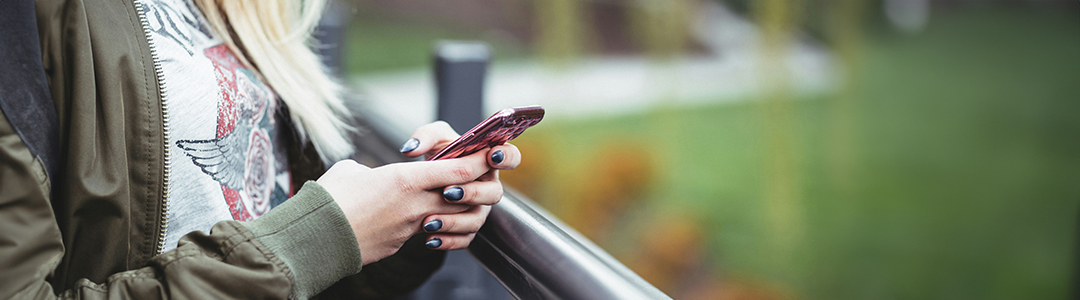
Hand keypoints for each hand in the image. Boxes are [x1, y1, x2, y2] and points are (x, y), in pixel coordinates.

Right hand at [317, 150, 490, 264]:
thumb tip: (374, 177)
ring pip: (450, 216)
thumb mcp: (352, 171)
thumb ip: (374, 170)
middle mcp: (415, 204)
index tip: (490, 153)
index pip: (458, 170)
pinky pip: (428, 233)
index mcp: (405, 179)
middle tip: (475, 175)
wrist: (314, 239)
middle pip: (463, 195)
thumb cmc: (328, 198)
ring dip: (456, 208)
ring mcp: (410, 227)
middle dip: (474, 185)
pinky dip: (433, 226)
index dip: (479, 161)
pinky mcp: (401, 244)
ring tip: (448, 199)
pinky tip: (424, 220)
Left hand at [399, 121, 520, 249]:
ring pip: (477, 220)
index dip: (506, 157)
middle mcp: (488, 186)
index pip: (511, 157)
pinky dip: (447, 240)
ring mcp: (479, 209)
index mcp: (488, 161)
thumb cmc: (437, 155)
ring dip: (454, 221)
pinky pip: (464, 239)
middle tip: (448, 192)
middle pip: (494, 193)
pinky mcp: (467, 228)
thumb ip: (424, 136)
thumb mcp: (432, 139)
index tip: (491, 156)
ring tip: (429, 221)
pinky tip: (430, 238)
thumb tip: (411, 150)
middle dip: (472, 193)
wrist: (423, 182)